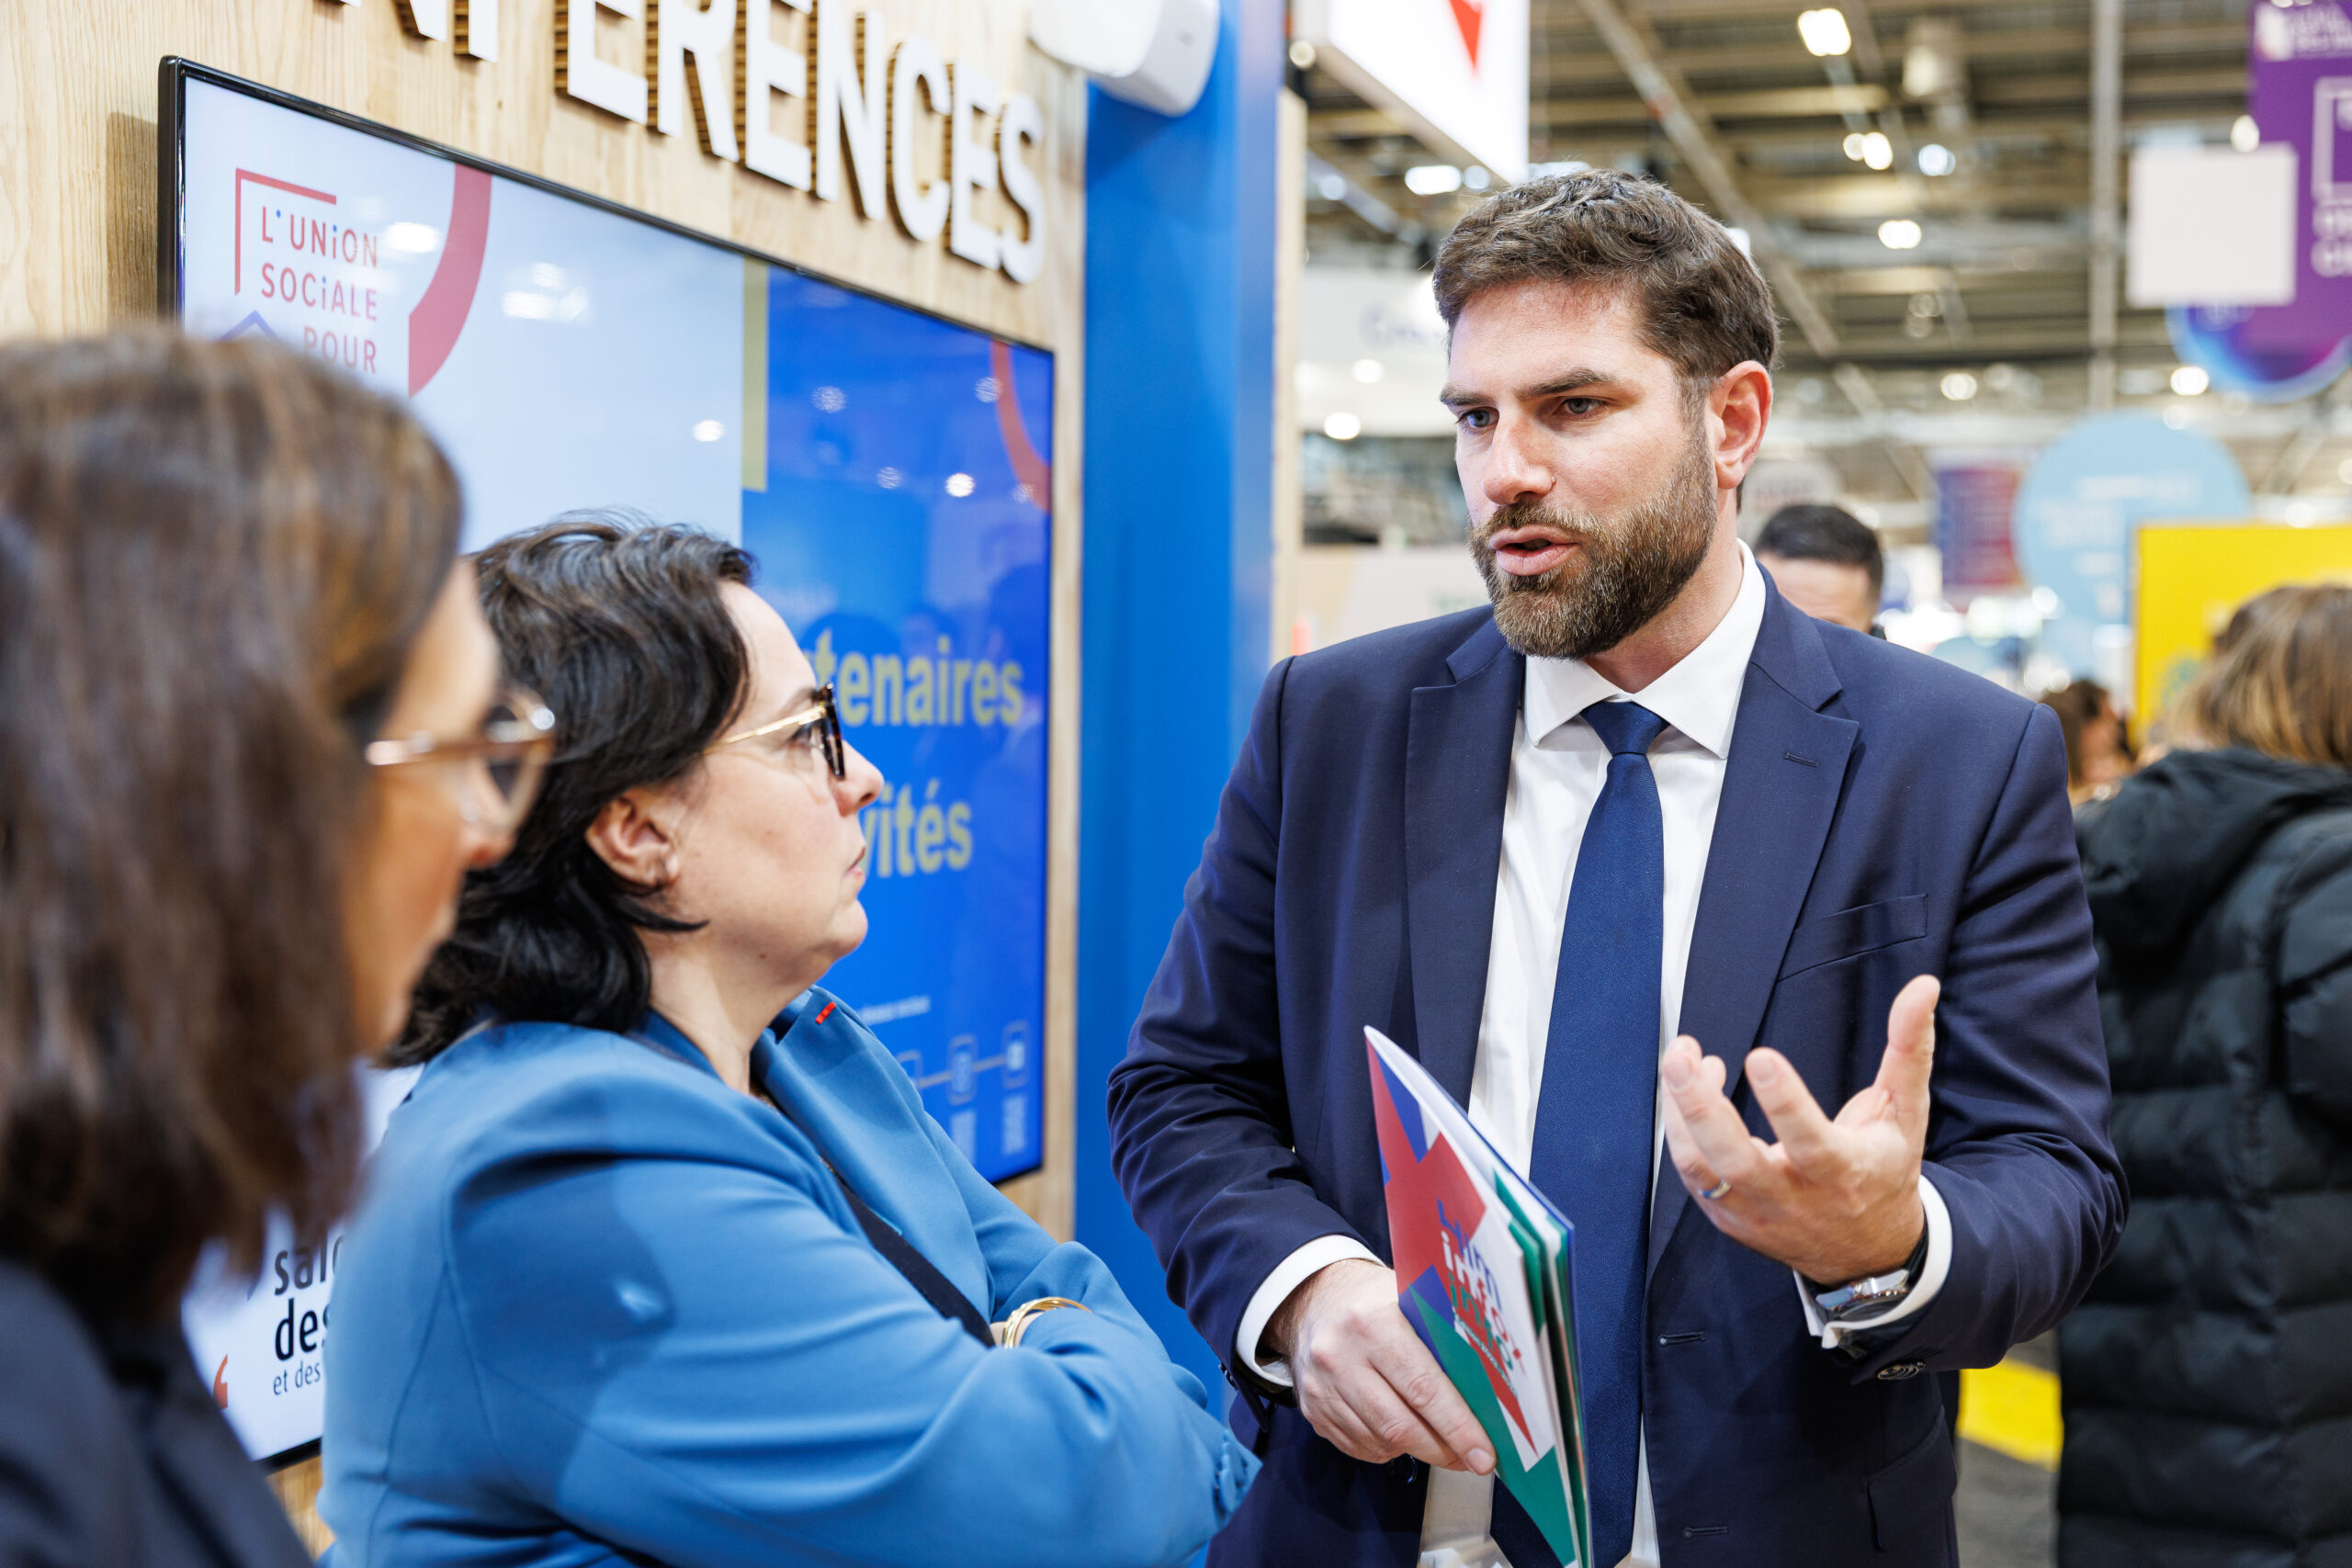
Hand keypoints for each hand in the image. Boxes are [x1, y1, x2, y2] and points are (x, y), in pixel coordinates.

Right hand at [1260, 1258, 1495, 1474]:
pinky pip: (1359, 1447)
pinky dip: (1388, 1448)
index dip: (1458, 1427)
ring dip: (1417, 1451)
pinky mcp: (1311, 1409)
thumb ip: (1442, 1338)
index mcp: (1372, 1321)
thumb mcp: (1409, 1299)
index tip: (1484, 1454)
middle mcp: (1339, 1355)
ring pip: (1381, 1442)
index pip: (1423, 1387)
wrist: (1314, 1299)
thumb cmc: (1374, 1300)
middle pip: (1400, 1425)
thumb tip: (1491, 1390)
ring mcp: (1321, 1386)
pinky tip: (1403, 1434)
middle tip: (1471, 1459)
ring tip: (1441, 1443)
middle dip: (1443, 1450)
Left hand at [1660, 973, 1938, 1284]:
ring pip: (1702, 1170)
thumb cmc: (1885, 1170)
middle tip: (1681, 1056)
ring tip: (1679, 1060)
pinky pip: (1692, 1177)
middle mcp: (1795, 1199)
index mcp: (1844, 1173)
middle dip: (1700, 1108)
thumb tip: (1923, 986)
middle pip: (1737, 1161)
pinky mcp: (1729, 1220)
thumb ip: (1910, 1049)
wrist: (1868, 1254)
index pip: (1810, 1142)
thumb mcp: (1907, 1114)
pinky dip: (1680, 1129)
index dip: (1784, 1102)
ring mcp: (1756, 1214)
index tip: (1759, 1056)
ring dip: (1679, 1113)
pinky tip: (1686, 1089)